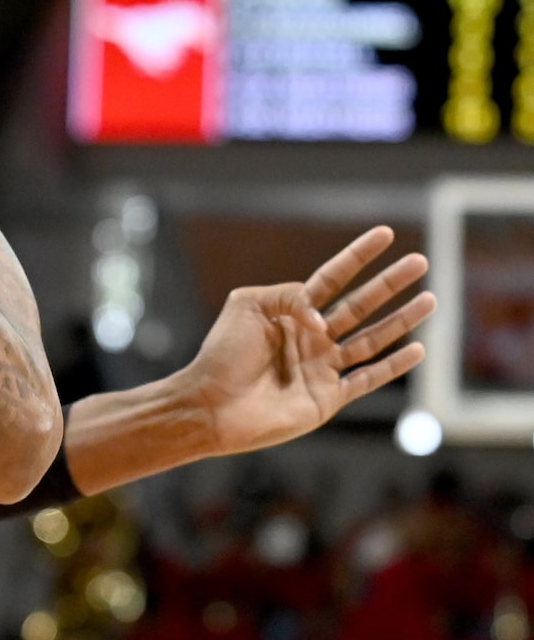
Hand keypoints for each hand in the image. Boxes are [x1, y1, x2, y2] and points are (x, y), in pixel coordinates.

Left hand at [183, 227, 433, 454]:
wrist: (209, 405)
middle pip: (360, 305)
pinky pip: (368, 379)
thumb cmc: (221, 355)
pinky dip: (393, 366)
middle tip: (420, 261)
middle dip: (390, 284)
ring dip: (401, 320)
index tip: (385, 234)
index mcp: (291, 313)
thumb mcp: (247, 305)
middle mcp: (311, 339)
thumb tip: (322, 318)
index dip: (358, 257)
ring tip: (430, 299)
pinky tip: (417, 349)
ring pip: (372, 339)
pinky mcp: (327, 398)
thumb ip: (287, 294)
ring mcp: (321, 368)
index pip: (333, 278)